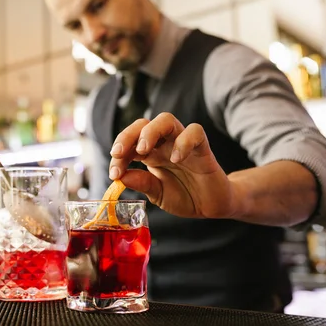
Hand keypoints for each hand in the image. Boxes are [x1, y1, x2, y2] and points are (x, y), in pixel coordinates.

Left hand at [109, 113, 234, 218]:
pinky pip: (195, 132)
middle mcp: (164, 144)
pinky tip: (176, 159)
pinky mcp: (203, 148)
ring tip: (143, 150)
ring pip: (166, 120)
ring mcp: (182, 143)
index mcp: (150, 154)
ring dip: (150, 132)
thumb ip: (142, 184)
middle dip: (127, 135)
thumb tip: (121, 177)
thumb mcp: (158, 194)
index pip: (129, 143)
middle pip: (142, 124)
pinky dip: (184, 142)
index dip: (118, 155)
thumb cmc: (184, 196)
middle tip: (119, 153)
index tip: (114, 173)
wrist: (211, 205)